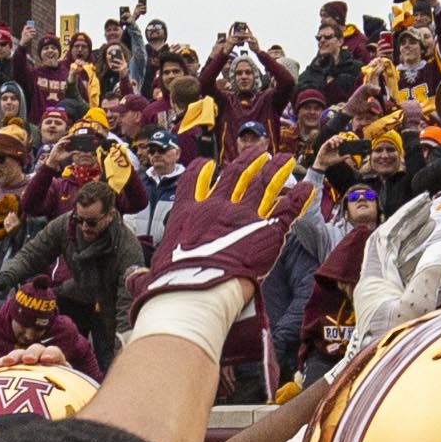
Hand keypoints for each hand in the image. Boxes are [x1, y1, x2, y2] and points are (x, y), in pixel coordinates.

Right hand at [126, 150, 302, 314]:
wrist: (197, 291)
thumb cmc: (170, 286)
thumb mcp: (150, 277)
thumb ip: (143, 276)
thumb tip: (133, 280)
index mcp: (188, 214)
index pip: (193, 182)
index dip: (201, 171)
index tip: (209, 164)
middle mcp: (217, 208)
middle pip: (235, 176)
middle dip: (248, 161)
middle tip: (258, 150)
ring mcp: (244, 216)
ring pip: (263, 184)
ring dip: (275, 170)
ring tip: (284, 158)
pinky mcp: (268, 231)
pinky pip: (287, 208)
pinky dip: (299, 197)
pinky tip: (307, 187)